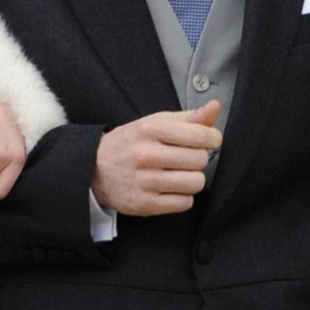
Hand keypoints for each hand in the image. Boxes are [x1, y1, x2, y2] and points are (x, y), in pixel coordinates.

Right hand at [92, 99, 222, 216]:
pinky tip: (169, 188)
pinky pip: (185, 203)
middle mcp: (146, 155)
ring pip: (196, 183)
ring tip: (177, 174)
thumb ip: (188, 117)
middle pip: (200, 160)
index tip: (210, 140)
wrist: (94, 170)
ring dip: (191, 179)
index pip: (200, 136)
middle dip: (197, 159)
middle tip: (184, 158)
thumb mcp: (155, 123)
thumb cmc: (130, 144)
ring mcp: (145, 181)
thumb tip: (215, 106)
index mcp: (150, 129)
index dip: (212, 138)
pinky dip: (182, 196)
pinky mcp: (146, 204)